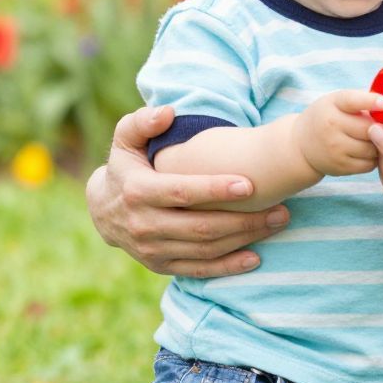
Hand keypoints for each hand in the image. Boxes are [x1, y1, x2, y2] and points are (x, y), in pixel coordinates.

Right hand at [85, 104, 289, 279]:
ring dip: (244, 240)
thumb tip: (168, 112)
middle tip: (280, 209)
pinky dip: (227, 267)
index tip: (249, 184)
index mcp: (138, 192)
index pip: (182, 193)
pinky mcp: (161, 266)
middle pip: (201, 227)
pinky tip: (255, 257)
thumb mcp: (125, 140)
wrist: (102, 211)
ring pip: (205, 250)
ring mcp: (152, 250)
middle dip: (244, 219)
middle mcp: (143, 226)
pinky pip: (198, 270)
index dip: (215, 190)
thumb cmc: (125, 166)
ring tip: (276, 223)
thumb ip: (143, 122)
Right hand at [297, 88, 382, 178]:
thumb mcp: (336, 102)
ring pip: (372, 148)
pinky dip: (374, 158)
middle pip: (369, 128)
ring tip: (376, 139)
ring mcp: (334, 149)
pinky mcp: (340, 167)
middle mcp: (330, 126)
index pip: (352, 101)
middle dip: (382, 127)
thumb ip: (361, 100)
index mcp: (332, 104)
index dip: (370, 101)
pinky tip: (369, 151)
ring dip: (380, 144)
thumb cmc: (328, 117)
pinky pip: (370, 164)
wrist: (301, 146)